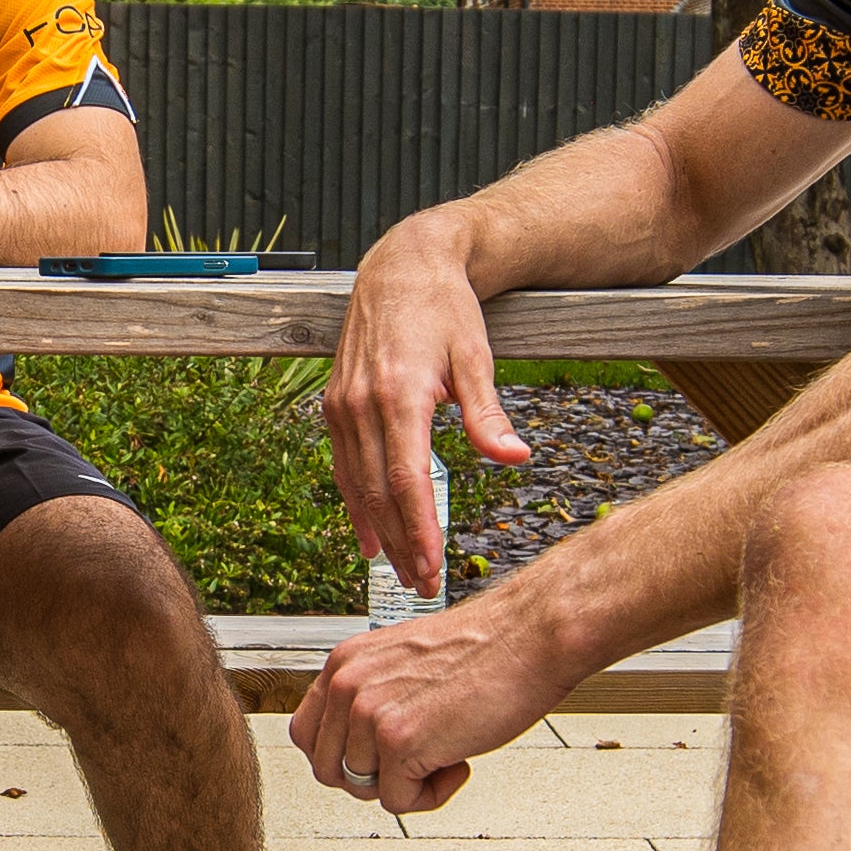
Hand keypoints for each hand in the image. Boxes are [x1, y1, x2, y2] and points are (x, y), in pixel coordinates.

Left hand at [290, 588, 577, 817]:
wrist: (529, 636)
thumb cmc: (483, 653)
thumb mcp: (402, 666)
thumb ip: (371, 699)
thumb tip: (357, 756)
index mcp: (344, 663)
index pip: (306, 733)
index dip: (343, 756)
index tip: (381, 756)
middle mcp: (346, 685)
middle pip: (328, 770)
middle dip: (372, 777)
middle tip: (419, 758)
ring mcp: (368, 713)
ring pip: (362, 789)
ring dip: (407, 783)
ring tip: (447, 748)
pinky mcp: (398, 741)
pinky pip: (398, 802)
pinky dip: (432, 794)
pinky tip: (460, 758)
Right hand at [321, 223, 525, 592]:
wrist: (401, 265)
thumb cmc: (445, 308)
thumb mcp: (476, 355)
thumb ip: (488, 413)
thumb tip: (515, 457)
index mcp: (399, 394)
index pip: (407, 479)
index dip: (419, 529)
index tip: (433, 566)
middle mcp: (361, 404)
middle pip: (378, 492)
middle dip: (401, 544)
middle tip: (424, 585)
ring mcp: (342, 406)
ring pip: (356, 485)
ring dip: (378, 533)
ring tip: (402, 571)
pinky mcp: (335, 405)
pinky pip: (344, 467)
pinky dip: (356, 505)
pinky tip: (370, 536)